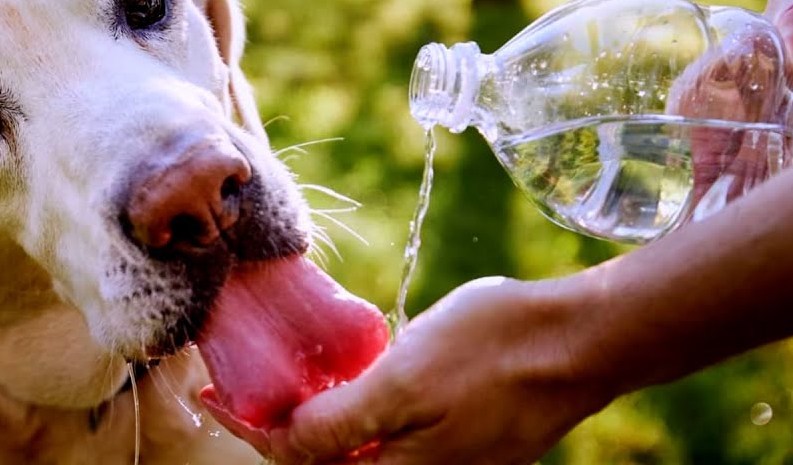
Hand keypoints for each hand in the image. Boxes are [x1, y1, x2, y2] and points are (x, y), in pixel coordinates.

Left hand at [254, 277, 611, 464]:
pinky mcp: (464, 442)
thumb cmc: (493, 350)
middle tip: (243, 387)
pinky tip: (352, 378)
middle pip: (328, 461)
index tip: (212, 393)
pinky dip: (362, 413)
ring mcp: (445, 462)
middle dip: (278, 427)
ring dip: (319, 421)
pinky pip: (395, 436)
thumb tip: (286, 444)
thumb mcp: (404, 379)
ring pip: (361, 449)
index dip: (247, 428)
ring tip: (289, 381)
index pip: (298, 461)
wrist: (580, 340)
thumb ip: (342, 422)